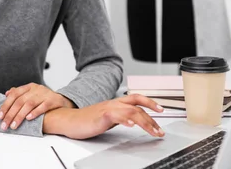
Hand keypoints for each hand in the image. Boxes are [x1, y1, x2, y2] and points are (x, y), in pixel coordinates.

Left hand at [0, 83, 74, 130]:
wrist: (62, 101)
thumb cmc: (43, 99)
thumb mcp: (31, 94)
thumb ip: (20, 93)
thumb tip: (7, 94)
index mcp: (29, 87)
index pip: (14, 94)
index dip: (6, 105)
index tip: (0, 116)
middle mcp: (36, 89)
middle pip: (20, 101)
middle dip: (11, 114)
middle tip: (5, 125)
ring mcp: (45, 94)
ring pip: (29, 104)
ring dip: (20, 116)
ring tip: (14, 126)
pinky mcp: (53, 100)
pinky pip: (43, 106)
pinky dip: (35, 112)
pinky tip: (28, 118)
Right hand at [43, 94, 164, 139]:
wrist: (69, 121)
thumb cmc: (86, 121)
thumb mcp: (107, 118)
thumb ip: (119, 117)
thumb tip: (133, 121)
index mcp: (116, 103)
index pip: (137, 99)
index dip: (150, 102)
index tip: (161, 110)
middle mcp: (114, 103)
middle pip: (138, 105)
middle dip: (152, 116)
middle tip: (160, 129)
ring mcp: (108, 108)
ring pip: (131, 111)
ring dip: (145, 122)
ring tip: (153, 131)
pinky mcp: (101, 115)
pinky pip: (116, 115)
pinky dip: (125, 119)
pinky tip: (131, 125)